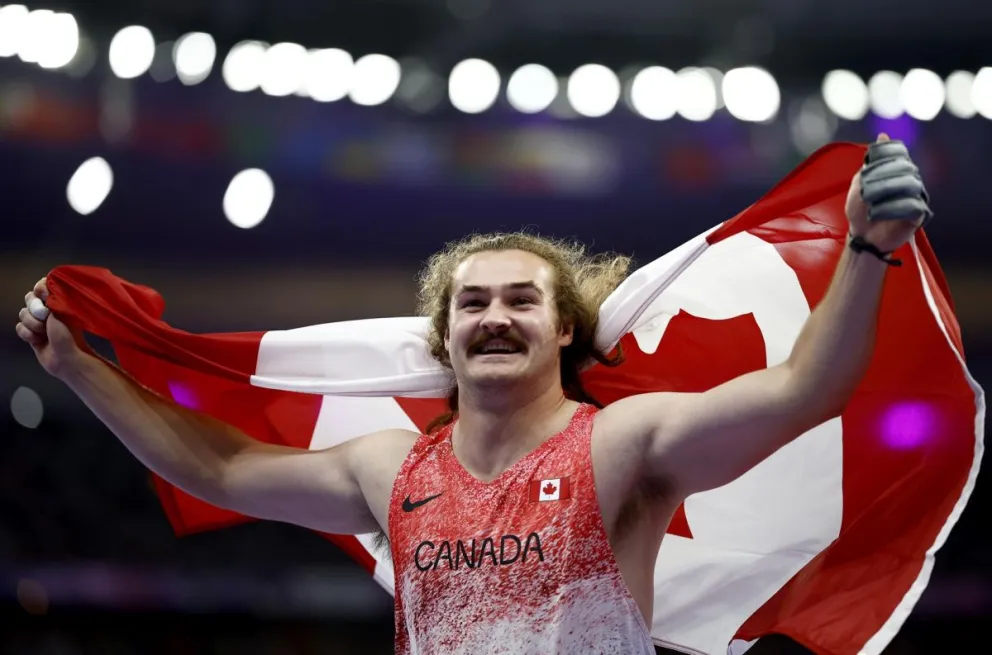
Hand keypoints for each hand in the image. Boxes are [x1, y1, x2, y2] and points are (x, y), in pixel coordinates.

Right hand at [15, 277, 89, 377]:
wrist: (66, 360)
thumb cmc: (69, 335)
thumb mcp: (63, 311)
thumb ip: (53, 297)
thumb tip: (44, 286)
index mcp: (59, 301)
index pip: (43, 285)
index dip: (40, 288)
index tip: (44, 295)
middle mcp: (49, 309)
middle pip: (29, 298)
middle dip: (34, 308)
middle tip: (45, 316)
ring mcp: (39, 322)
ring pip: (22, 313)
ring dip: (32, 323)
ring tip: (43, 332)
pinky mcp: (32, 335)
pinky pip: (19, 328)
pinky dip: (27, 334)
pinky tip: (37, 341)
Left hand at [845, 133, 930, 252]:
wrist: (862, 236)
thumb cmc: (861, 209)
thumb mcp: (859, 183)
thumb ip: (870, 163)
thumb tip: (883, 136)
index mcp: (897, 170)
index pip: (899, 152)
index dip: (885, 154)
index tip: (867, 166)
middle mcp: (911, 180)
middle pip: (904, 166)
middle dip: (882, 175)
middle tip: (864, 190)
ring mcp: (917, 196)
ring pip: (910, 184)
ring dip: (885, 190)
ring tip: (869, 202)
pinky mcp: (919, 214)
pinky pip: (912, 204)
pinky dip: (891, 208)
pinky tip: (877, 213)